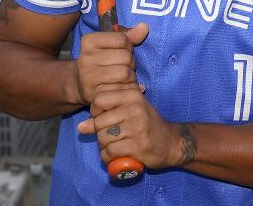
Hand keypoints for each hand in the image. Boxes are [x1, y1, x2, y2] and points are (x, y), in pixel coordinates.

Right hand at [72, 23, 148, 105]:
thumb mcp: (110, 45)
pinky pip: (122, 89)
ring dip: (131, 76)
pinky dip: (128, 88)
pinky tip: (123, 87)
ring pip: (125, 73)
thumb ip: (128, 36)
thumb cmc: (100, 60)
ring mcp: (89, 76)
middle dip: (131, 62)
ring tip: (125, 77)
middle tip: (125, 66)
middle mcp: (86, 58)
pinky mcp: (95, 93)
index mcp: (89, 41)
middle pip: (125, 57)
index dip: (128, 45)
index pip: (121, 39)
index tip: (123, 51)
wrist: (81, 84)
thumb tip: (144, 27)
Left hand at [76, 85, 190, 169]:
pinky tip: (114, 156)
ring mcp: (137, 127)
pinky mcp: (138, 146)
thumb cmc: (146, 124)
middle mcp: (135, 107)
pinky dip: (107, 157)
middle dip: (99, 133)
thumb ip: (104, 115)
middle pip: (99, 122)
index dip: (95, 111)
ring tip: (113, 146)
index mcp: (132, 94)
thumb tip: (80, 127)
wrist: (171, 142)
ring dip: (103, 146)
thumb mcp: (128, 112)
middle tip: (110, 136)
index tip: (103, 118)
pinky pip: (110, 152)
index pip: (98, 99)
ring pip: (103, 138)